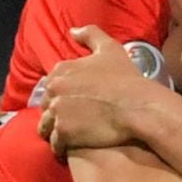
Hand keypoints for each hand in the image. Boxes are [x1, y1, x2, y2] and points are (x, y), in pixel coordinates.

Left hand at [38, 25, 169, 153]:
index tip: (74, 103)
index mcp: (61, 70)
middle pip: (46, 106)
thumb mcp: (110, 48)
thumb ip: (90, 35)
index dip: (62, 95)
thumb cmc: (126, 78)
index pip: (51, 85)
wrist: (136, 106)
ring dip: (54, 132)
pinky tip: (70, 149)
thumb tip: (72, 31)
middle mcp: (54, 89)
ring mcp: (57, 112)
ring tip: (68, 137)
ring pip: (46, 126)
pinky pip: (55, 144)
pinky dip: (61, 148)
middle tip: (72, 121)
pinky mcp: (64, 132)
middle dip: (56, 113)